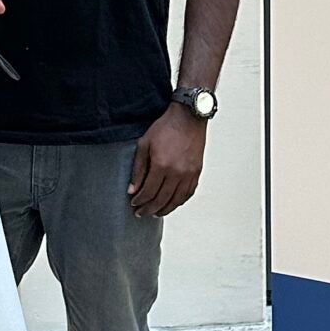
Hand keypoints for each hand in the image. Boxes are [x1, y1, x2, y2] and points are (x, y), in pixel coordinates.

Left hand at [128, 103, 206, 217]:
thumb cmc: (166, 127)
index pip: (148, 192)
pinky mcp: (197, 172)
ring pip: (176, 200)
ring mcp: (189, 174)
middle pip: (161, 200)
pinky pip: (188, 193)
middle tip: (141, 213)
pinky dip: (179, 202)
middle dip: (149, 209)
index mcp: (161, 165)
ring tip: (155, 213)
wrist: (188, 117)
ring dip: (164, 209)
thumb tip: (132, 189)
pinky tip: (172, 203)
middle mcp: (177, 172)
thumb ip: (138, 169)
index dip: (140, 201)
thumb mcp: (144, 144)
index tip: (134, 203)